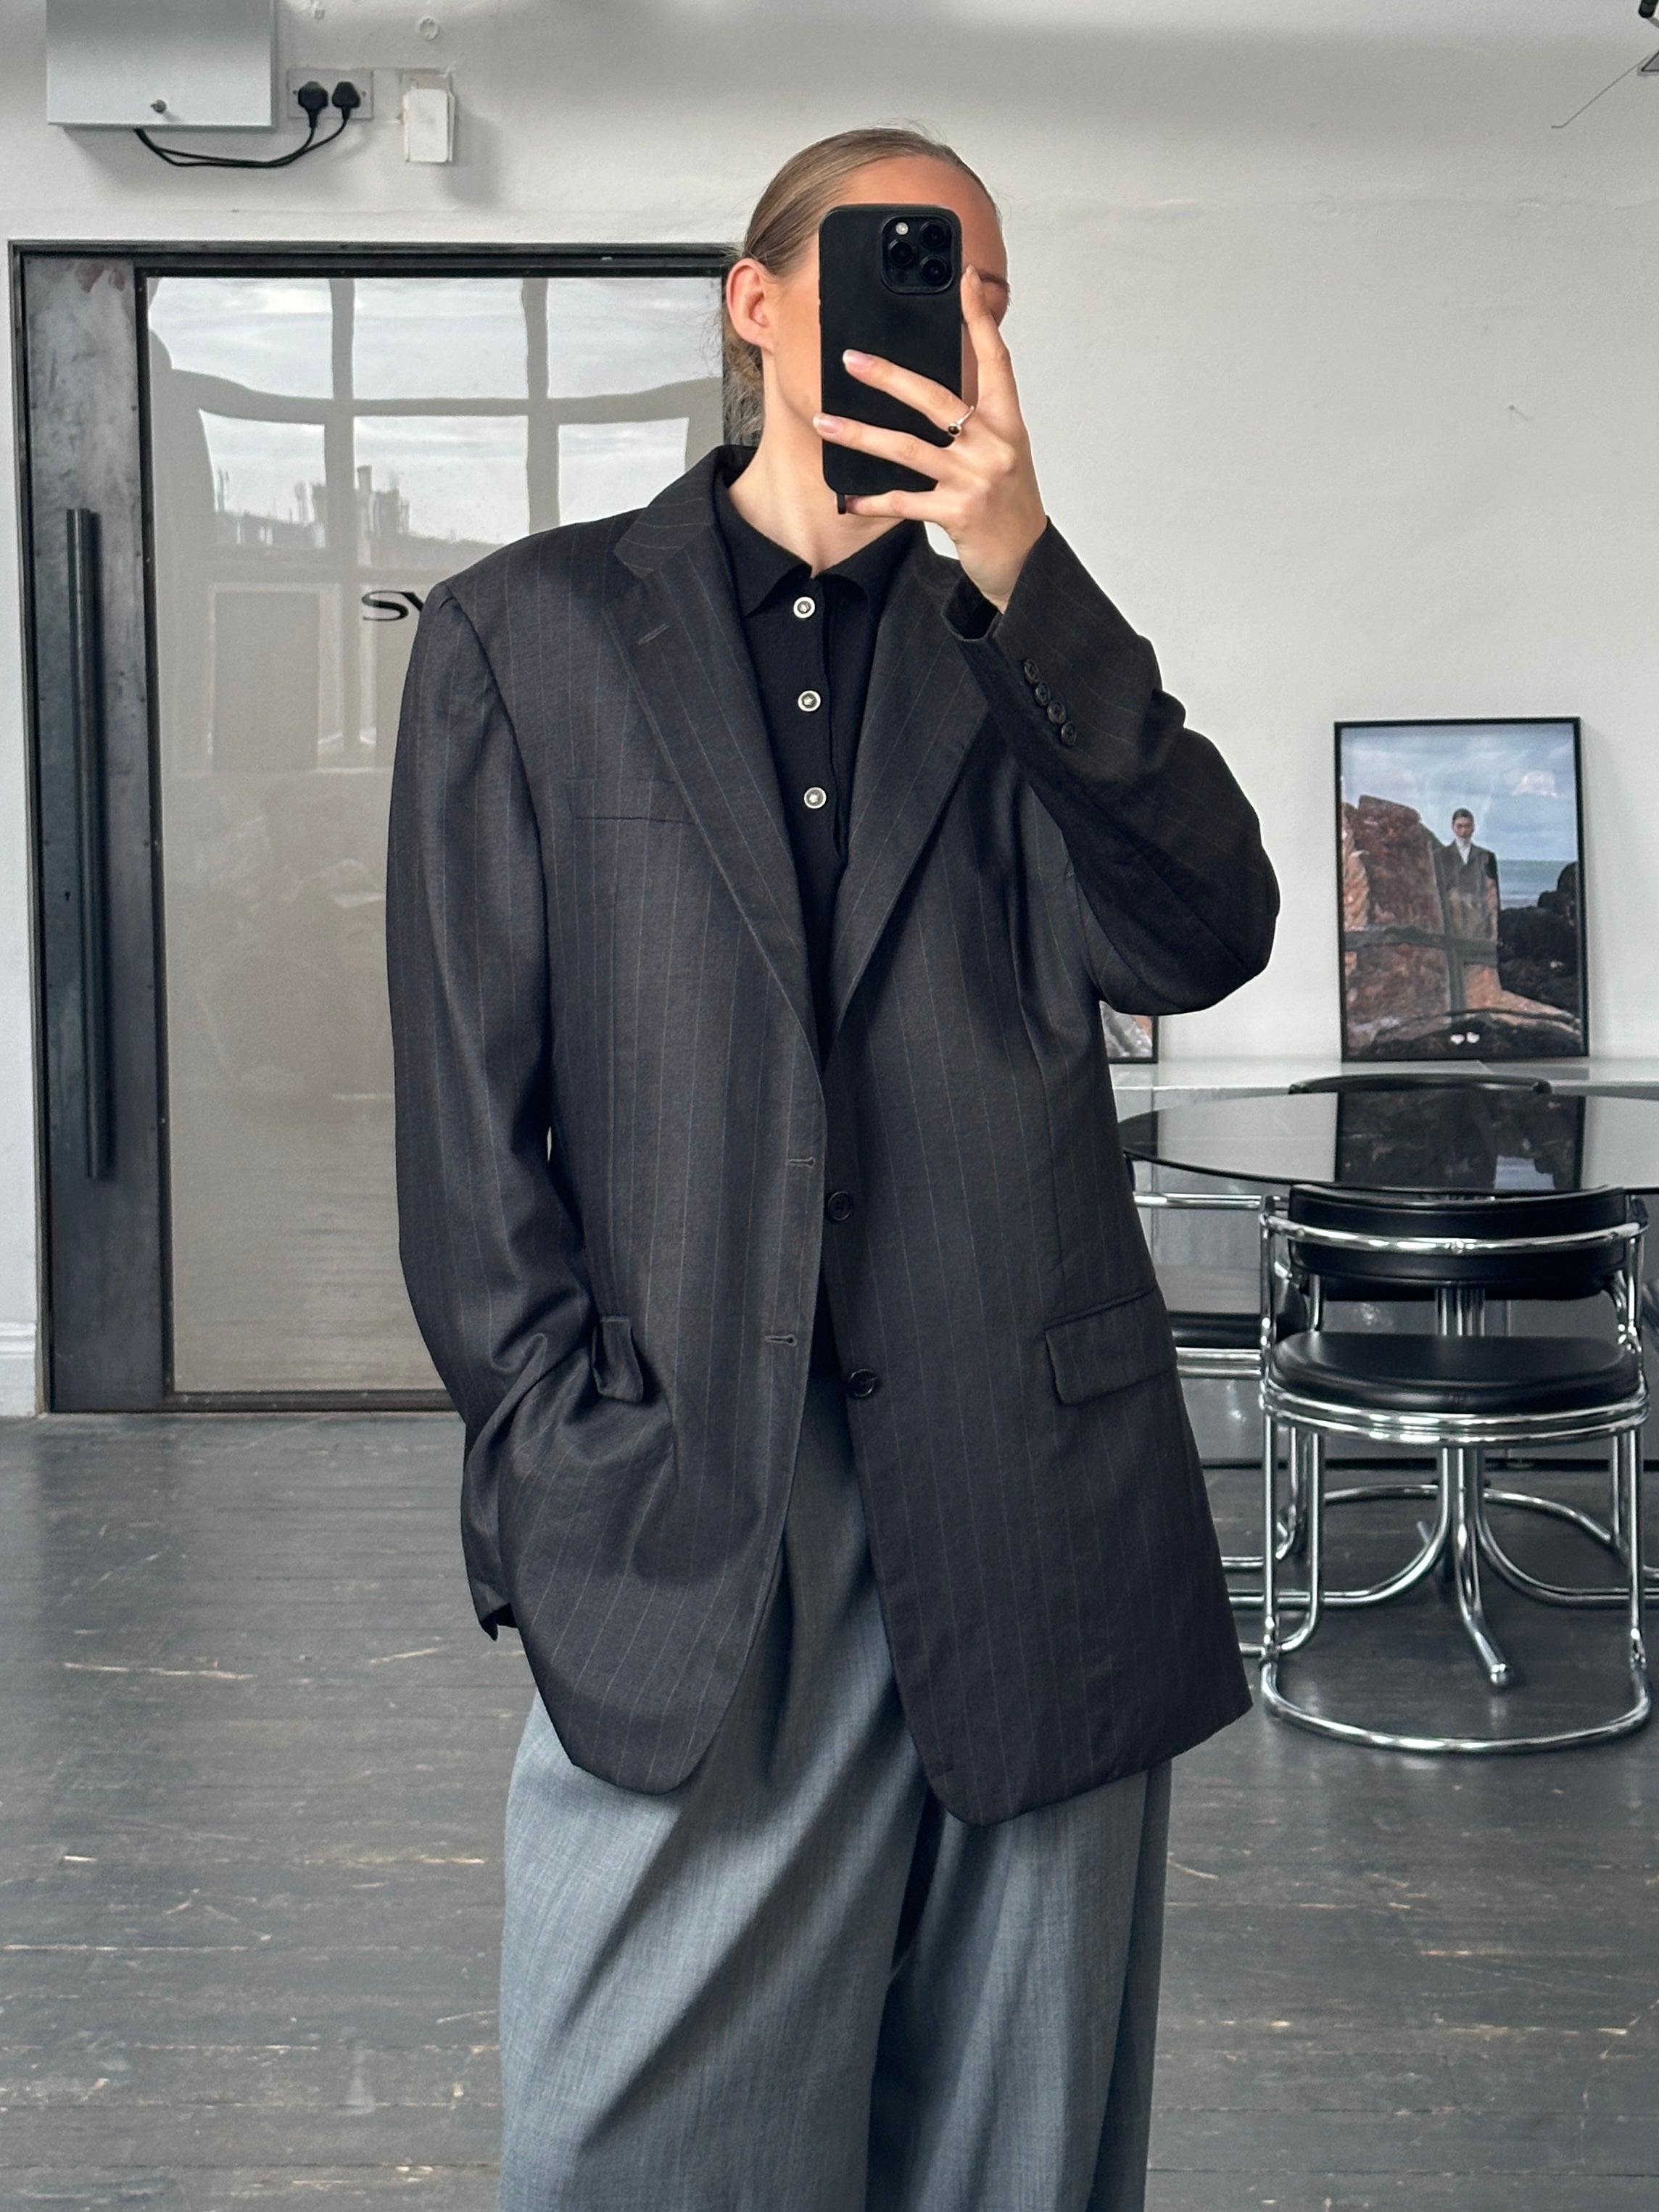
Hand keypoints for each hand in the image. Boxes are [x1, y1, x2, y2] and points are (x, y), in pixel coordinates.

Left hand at [813, 266, 1046, 610]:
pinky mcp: (957, 513)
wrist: (1025, 559)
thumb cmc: (1008, 502)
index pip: (996, 360)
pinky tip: (847, 498)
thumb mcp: (1003, 451)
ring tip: (826, 423)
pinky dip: (872, 500)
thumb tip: (924, 391)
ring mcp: (975, 479)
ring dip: (861, 435)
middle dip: (889, 376)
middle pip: (935, 398)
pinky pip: (903, 501)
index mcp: (1007, 423)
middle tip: (852, 359)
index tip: (964, 280)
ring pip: (907, 449)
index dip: (980, 319)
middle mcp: (993, 445)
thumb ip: (974, 420)